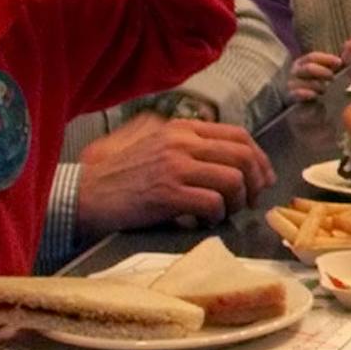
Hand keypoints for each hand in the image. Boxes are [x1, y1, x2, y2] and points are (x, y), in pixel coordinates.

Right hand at [75, 111, 276, 233]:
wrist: (87, 194)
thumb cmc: (124, 175)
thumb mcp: (159, 145)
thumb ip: (192, 145)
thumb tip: (236, 160)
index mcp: (183, 128)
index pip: (239, 135)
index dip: (259, 158)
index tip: (263, 178)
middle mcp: (182, 141)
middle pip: (243, 156)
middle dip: (256, 182)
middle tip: (250, 201)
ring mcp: (175, 166)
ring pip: (233, 180)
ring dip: (237, 202)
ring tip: (224, 213)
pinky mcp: (168, 193)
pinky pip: (213, 204)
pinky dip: (216, 216)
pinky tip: (204, 221)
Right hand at [288, 49, 350, 102]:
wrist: (304, 101)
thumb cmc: (321, 82)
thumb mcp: (334, 70)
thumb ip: (345, 58)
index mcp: (305, 61)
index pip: (313, 57)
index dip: (326, 58)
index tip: (339, 62)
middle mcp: (297, 71)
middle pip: (308, 68)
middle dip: (322, 72)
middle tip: (332, 77)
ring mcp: (292, 83)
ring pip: (304, 82)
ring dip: (318, 86)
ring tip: (324, 91)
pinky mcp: (291, 96)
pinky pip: (297, 93)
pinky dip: (307, 94)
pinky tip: (315, 96)